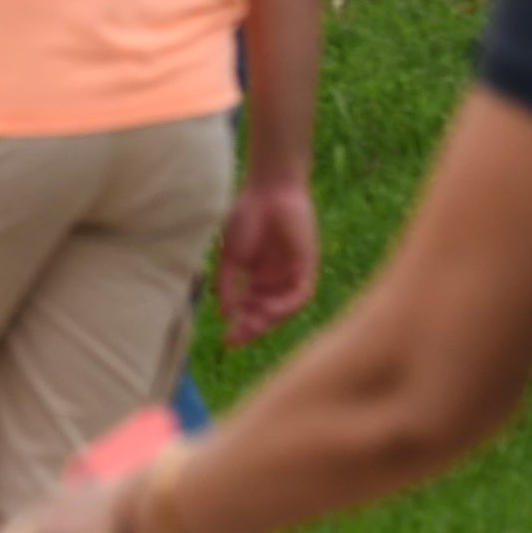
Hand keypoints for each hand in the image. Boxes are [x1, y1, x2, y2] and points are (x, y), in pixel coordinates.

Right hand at [216, 178, 318, 341]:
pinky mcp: (307, 267)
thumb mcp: (230, 257)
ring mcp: (291, 274)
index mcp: (256, 276)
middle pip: (266, 313)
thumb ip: (228, 285)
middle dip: (251, 328)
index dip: (239, 326)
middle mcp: (275, 279)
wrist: (268, 191)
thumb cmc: (246, 217)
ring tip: (251, 327)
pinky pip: (300, 295)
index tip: (225, 340)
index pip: (249, 308)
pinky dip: (285, 305)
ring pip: (283, 309)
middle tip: (236, 339)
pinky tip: (269, 310)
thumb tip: (224, 314)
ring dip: (267, 320)